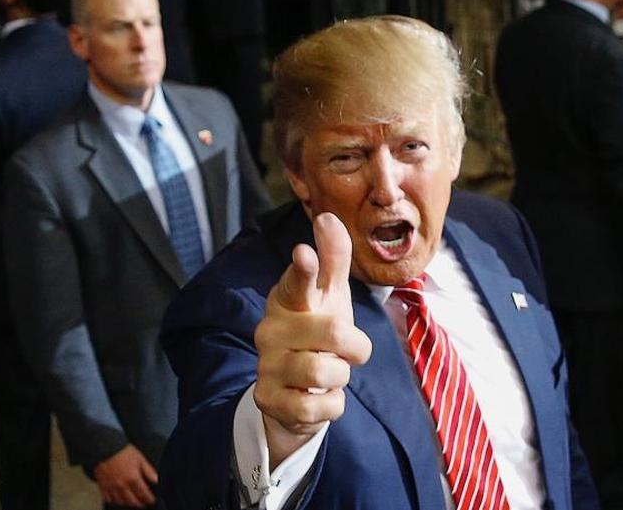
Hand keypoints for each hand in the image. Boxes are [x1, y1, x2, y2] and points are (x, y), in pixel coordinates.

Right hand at [93, 444, 157, 507]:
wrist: (106, 448)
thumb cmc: (123, 451)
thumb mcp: (140, 459)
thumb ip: (149, 471)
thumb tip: (158, 480)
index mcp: (133, 479)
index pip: (144, 494)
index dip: (149, 499)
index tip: (152, 500)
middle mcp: (122, 486)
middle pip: (132, 501)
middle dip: (140, 503)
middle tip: (143, 503)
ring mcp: (112, 487)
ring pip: (121, 502)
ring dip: (128, 503)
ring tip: (132, 502)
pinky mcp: (103, 486)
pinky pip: (108, 499)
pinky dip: (114, 501)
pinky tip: (118, 499)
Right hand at [254, 213, 371, 466]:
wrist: (292, 394)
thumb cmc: (315, 333)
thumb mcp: (329, 297)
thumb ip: (333, 259)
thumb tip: (328, 216)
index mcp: (288, 300)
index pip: (296, 282)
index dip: (303, 270)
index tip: (304, 253)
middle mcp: (270, 330)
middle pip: (333, 331)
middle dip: (355, 346)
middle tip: (346, 350)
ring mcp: (267, 366)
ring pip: (328, 372)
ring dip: (341, 377)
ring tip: (328, 373)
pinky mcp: (270, 401)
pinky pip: (323, 407)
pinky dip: (332, 406)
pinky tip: (317, 398)